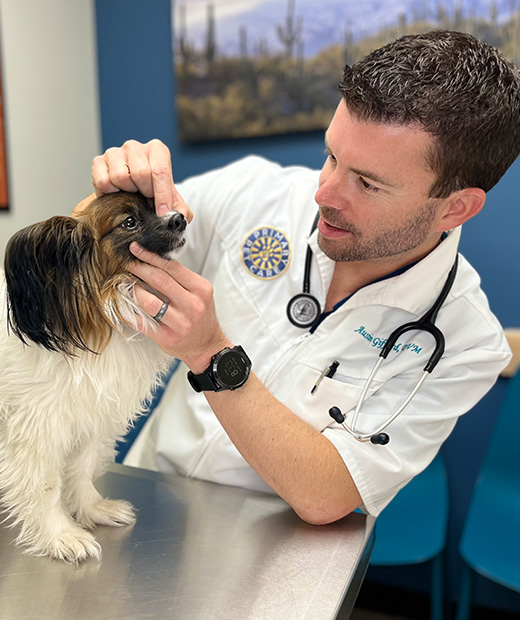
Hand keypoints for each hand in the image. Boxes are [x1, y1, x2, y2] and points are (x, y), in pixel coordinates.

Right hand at [91, 139, 192, 220]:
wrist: (130, 191)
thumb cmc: (152, 191)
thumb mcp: (170, 199)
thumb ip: (180, 208)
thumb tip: (181, 215)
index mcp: (157, 150)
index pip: (160, 171)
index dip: (162, 195)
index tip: (162, 212)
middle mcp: (135, 147)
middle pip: (140, 173)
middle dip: (144, 192)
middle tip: (145, 197)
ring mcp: (115, 152)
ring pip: (120, 177)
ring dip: (127, 191)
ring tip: (131, 192)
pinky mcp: (98, 161)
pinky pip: (103, 182)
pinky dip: (111, 192)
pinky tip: (117, 192)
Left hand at [128, 243, 229, 371]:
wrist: (207, 346)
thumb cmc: (201, 317)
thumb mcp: (199, 294)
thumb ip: (180, 279)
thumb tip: (152, 262)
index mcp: (200, 289)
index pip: (172, 267)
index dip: (150, 256)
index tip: (136, 249)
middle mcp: (192, 305)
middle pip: (159, 280)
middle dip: (139, 268)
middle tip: (127, 263)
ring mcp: (180, 323)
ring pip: (149, 301)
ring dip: (133, 290)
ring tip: (126, 284)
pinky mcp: (167, 337)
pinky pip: (142, 322)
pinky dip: (129, 312)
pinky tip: (123, 305)